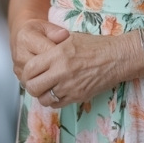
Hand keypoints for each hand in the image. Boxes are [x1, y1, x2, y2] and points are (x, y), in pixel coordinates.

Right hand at [11, 19, 68, 82]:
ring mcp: (18, 67)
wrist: (21, 36)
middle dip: (56, 70)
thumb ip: (55, 31)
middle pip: (40, 68)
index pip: (46, 50)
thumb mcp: (46, 25)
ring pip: (36, 79)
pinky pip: (32, 85)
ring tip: (63, 78)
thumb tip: (65, 35)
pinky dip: (44, 86)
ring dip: (50, 80)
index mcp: (26, 38)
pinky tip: (54, 83)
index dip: (61, 55)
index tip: (72, 57)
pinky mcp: (19, 76)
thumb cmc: (36, 30)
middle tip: (70, 71)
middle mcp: (20, 54)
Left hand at [21, 30, 137, 106]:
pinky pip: (57, 104)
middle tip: (35, 80)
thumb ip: (52, 45)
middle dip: (31, 84)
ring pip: (44, 98)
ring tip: (47, 86)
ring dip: (42, 93)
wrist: (116, 58)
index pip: (30, 68)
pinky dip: (54, 99)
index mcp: (58, 54)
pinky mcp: (78, 97)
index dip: (27, 71)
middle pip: (33, 86)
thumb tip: (37, 50)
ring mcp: (70, 87)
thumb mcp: (70, 38)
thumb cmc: (95, 45)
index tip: (30, 69)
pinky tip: (58, 90)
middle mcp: (62, 72)